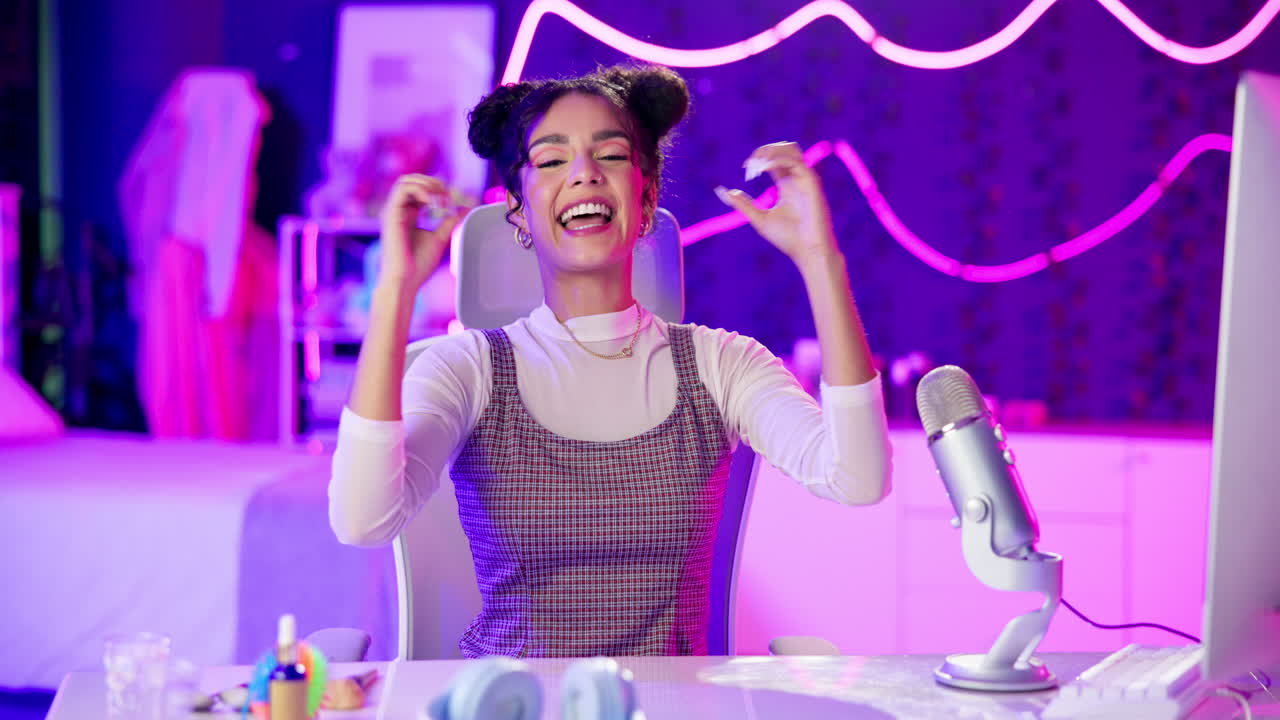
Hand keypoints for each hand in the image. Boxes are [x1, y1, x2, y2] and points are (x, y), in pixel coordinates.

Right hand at [378, 174, 466, 295]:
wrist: (405, 280)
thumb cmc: (418, 265)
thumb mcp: (439, 238)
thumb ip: (450, 221)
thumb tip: (465, 208)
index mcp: (409, 214)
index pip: (420, 188)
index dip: (438, 189)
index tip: (451, 202)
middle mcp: (399, 210)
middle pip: (412, 180)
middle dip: (433, 183)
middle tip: (447, 196)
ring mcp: (393, 211)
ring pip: (405, 181)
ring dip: (427, 184)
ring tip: (439, 199)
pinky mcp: (391, 214)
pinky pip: (402, 189)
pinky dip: (420, 190)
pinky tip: (431, 202)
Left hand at [714, 142, 839, 265]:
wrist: (809, 252)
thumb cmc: (788, 239)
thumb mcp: (759, 218)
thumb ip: (742, 204)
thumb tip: (722, 191)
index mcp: (786, 185)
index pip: (774, 159)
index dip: (759, 157)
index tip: (746, 167)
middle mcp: (797, 179)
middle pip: (784, 148)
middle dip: (765, 150)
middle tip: (751, 164)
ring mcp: (805, 179)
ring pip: (792, 149)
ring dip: (772, 150)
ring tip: (758, 163)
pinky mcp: (811, 183)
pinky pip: (795, 162)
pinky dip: (778, 160)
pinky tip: (764, 168)